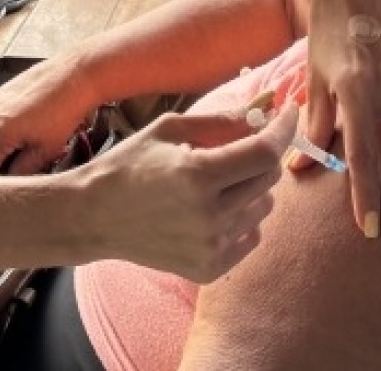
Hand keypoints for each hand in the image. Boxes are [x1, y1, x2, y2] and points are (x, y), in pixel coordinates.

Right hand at [0, 58, 96, 175]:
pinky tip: (29, 124)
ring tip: (28, 142)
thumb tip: (10, 178)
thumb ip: (22, 169)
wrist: (77, 75)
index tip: (3, 182)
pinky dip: (8, 124)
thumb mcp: (46, 150)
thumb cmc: (63, 113)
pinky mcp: (4, 89)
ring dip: (4, 140)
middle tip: (19, 164)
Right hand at [72, 104, 297, 282]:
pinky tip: (212, 210)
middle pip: (269, 178)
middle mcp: (209, 215)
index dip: (283, 130)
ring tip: (216, 183)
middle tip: (239, 147)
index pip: (265, 153)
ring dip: (251, 188)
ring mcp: (210, 246)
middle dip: (261, 155)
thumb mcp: (169, 129)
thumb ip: (220, 122)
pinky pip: (251, 236)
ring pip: (264, 207)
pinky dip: (242, 218)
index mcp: (198, 175)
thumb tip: (262, 112)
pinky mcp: (209, 268)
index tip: (288, 113)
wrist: (92, 217)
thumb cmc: (128, 165)